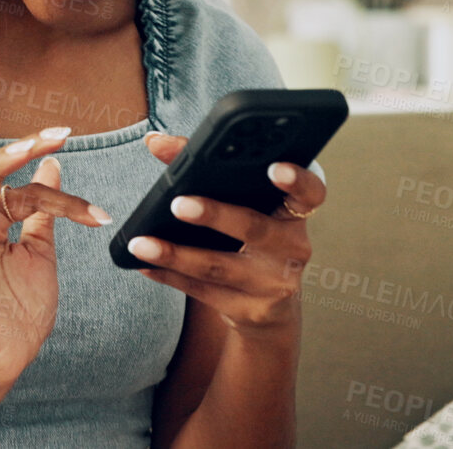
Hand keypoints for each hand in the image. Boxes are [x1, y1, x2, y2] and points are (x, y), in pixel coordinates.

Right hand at [0, 126, 115, 381]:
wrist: (7, 357)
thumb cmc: (18, 308)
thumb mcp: (40, 251)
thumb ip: (44, 211)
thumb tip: (53, 167)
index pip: (21, 185)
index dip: (51, 176)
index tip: (77, 160)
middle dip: (21, 150)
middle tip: (55, 136)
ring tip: (23, 151)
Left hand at [126, 132, 323, 335]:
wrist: (270, 306)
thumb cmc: (250, 238)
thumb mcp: (242, 203)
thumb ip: (204, 168)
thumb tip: (156, 141)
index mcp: (295, 213)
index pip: (311, 192)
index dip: (298, 179)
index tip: (275, 168)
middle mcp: (293, 248)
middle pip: (254, 228)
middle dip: (215, 216)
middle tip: (178, 204)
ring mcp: (274, 283)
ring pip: (219, 267)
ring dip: (176, 254)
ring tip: (141, 243)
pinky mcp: (252, 311)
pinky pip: (203, 292)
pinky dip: (170, 276)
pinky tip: (145, 265)